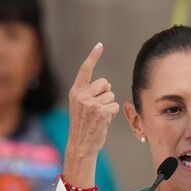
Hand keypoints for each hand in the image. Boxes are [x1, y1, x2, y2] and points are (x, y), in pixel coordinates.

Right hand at [63, 43, 118, 190]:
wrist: (81, 144)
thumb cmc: (83, 126)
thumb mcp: (80, 106)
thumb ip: (88, 93)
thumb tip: (106, 85)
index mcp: (75, 92)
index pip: (85, 70)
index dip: (93, 56)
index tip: (100, 45)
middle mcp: (81, 95)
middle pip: (105, 83)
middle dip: (106, 94)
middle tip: (97, 109)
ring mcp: (90, 103)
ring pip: (111, 95)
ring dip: (109, 105)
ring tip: (99, 117)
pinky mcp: (101, 112)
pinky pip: (115, 105)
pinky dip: (113, 113)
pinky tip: (103, 121)